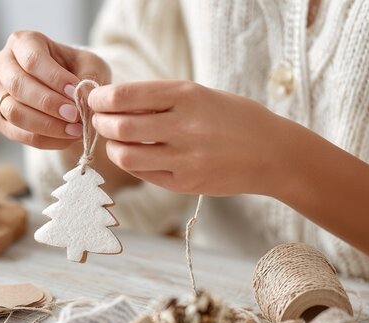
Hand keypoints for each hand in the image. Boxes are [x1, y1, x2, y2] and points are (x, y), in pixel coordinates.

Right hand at [0, 31, 110, 148]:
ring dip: (47, 125)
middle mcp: (1, 64)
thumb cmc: (76, 71)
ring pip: (14, 112)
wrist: (64, 90)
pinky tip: (65, 138)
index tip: (74, 91)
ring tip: (75, 130)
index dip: (54, 77)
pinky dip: (44, 139)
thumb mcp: (90, 66)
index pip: (32, 59)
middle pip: (17, 86)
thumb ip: (88, 78)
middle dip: (49, 104)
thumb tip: (80, 98)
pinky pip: (17, 134)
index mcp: (22, 42)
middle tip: (75, 115)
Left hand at [89, 80, 289, 195]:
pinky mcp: (185, 183)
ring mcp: (185, 158)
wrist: (273, 153)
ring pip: (125, 155)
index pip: (126, 95)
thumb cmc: (234, 118)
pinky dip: (132, 162)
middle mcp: (184, 126)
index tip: (95, 99)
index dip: (101, 99)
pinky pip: (143, 173)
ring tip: (117, 140)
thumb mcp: (200, 94)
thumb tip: (113, 101)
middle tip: (101, 120)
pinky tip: (138, 155)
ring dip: (112, 146)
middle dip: (101, 123)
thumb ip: (160, 98)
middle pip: (120, 127)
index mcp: (187, 95)